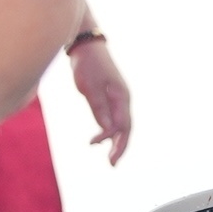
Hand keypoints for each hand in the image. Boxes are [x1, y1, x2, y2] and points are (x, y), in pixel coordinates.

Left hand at [69, 36, 133, 164]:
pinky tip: (102, 140)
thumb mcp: (89, 87)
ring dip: (116, 142)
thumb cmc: (88, 65)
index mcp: (121, 97)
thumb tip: (107, 129)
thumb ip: (99, 108)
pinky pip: (113, 119)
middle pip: (126, 128)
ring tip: (111, 158)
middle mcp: (123, 100)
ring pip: (121, 125)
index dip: (109, 137)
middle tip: (112, 165)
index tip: (92, 144)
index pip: (121, 124)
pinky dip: (110, 131)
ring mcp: (117, 99)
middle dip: (120, 147)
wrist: (86, 46)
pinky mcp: (109, 98)